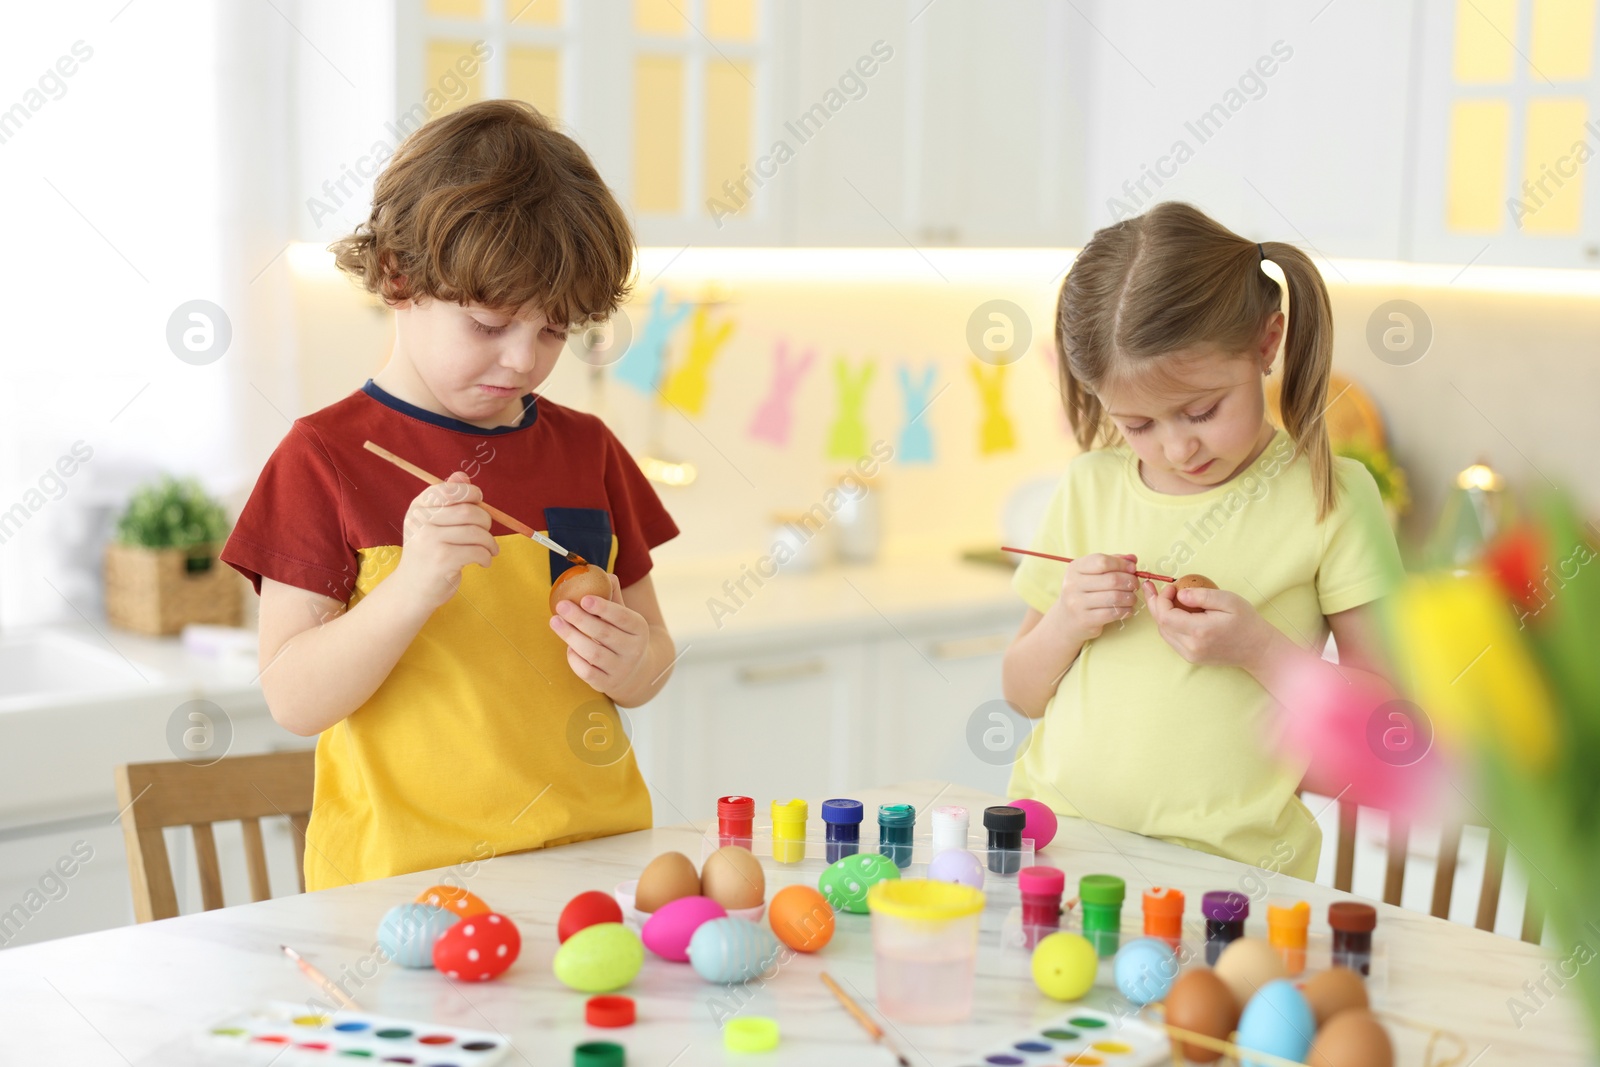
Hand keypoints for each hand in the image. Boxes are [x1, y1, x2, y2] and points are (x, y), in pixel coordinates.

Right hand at [390, 472, 498, 613]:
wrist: (412, 589)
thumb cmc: (428, 553)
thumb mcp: (432, 523)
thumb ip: (448, 499)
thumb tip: (463, 475)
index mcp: (418, 507)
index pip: (450, 490)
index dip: (471, 493)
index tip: (479, 501)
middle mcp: (421, 521)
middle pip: (469, 511)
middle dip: (486, 521)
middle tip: (487, 533)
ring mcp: (430, 540)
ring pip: (477, 532)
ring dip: (490, 543)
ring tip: (490, 550)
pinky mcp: (443, 560)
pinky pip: (478, 551)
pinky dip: (487, 557)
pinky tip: (483, 561)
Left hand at [549, 572, 651, 694]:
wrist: (637, 672)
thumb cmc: (624, 636)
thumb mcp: (625, 617)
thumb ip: (614, 597)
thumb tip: (604, 575)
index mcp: (639, 629)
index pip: (622, 617)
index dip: (604, 608)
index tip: (584, 598)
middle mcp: (633, 650)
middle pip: (604, 633)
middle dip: (580, 619)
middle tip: (561, 605)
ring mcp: (620, 669)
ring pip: (593, 653)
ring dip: (571, 636)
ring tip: (555, 621)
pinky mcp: (607, 684)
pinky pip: (587, 672)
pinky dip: (574, 659)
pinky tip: (568, 647)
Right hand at [1043, 552, 1139, 643]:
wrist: (1066, 620)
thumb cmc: (1084, 592)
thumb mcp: (1092, 573)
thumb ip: (1112, 562)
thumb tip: (1132, 559)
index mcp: (1075, 568)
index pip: (1102, 561)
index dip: (1122, 564)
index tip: (1132, 569)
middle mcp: (1072, 584)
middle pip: (1112, 579)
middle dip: (1130, 581)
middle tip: (1135, 585)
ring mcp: (1077, 603)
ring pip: (1115, 597)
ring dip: (1130, 597)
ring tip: (1132, 598)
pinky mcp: (1085, 620)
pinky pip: (1113, 613)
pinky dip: (1126, 611)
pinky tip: (1128, 610)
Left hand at [1141, 577, 1273, 668]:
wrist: (1258, 649)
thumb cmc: (1246, 623)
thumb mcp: (1229, 601)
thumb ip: (1202, 595)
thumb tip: (1179, 594)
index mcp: (1199, 631)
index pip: (1166, 616)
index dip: (1162, 599)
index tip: (1171, 587)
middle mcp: (1191, 647)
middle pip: (1161, 625)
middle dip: (1154, 604)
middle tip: (1150, 588)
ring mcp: (1190, 655)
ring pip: (1164, 633)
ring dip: (1160, 614)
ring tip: (1159, 597)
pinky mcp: (1192, 657)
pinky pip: (1172, 639)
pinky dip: (1168, 624)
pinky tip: (1171, 612)